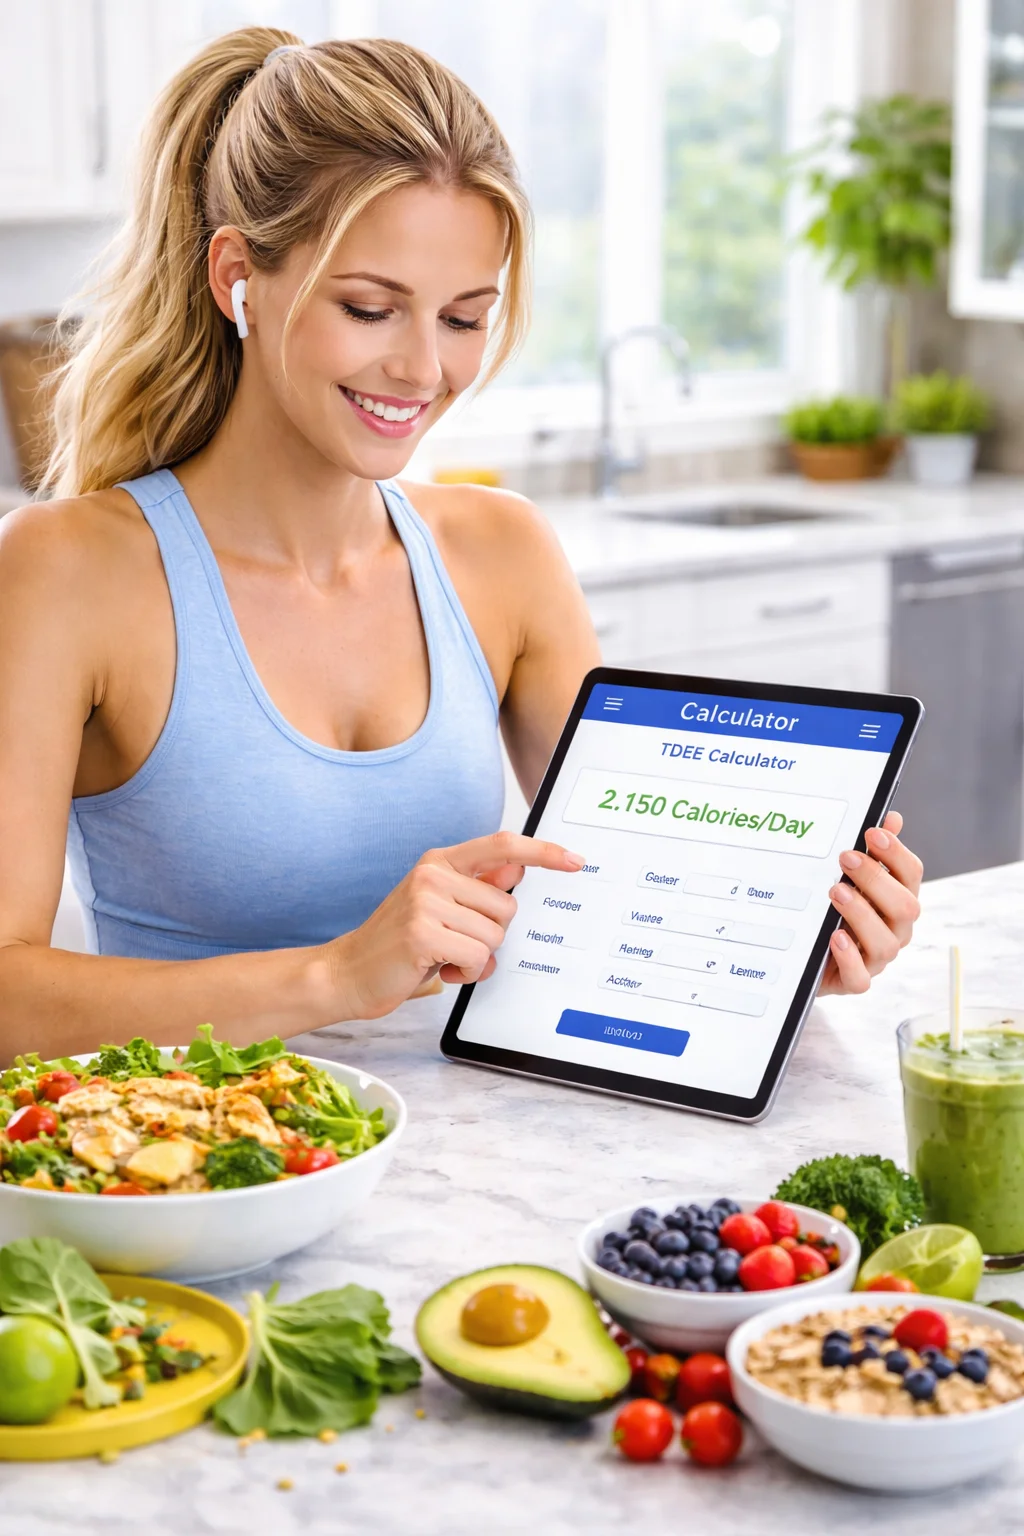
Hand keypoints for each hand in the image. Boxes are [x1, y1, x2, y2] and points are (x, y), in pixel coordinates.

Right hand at [326, 831, 583, 1019]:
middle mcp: (433, 874)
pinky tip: (439, 969)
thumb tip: (518, 869)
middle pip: (507, 906)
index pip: (503, 846)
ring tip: (444, 957)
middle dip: (491, 935)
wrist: (348, 972)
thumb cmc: (399, 945)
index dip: (543, 853)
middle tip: (456, 944)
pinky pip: (477, 956)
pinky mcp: (422, 932)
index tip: (575, 861)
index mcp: (440, 862)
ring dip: (477, 957)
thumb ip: (478, 889)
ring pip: (495, 935)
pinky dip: (466, 972)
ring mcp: (425, 901)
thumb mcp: (441, 910)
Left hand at [817, 811, 922, 996]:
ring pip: (886, 943)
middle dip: (877, 879)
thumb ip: (871, 853)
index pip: (912, 875)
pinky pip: (861, 978)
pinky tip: (835, 937)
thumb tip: (891, 818)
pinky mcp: (854, 981)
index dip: (896, 854)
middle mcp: (894, 929)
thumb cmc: (835, 911)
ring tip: (836, 891)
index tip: (872, 833)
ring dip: (862, 914)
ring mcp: (876, 958)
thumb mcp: (849, 878)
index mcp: (897, 900)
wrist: (808, 956)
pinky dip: (849, 958)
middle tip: (846, 858)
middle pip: (905, 907)